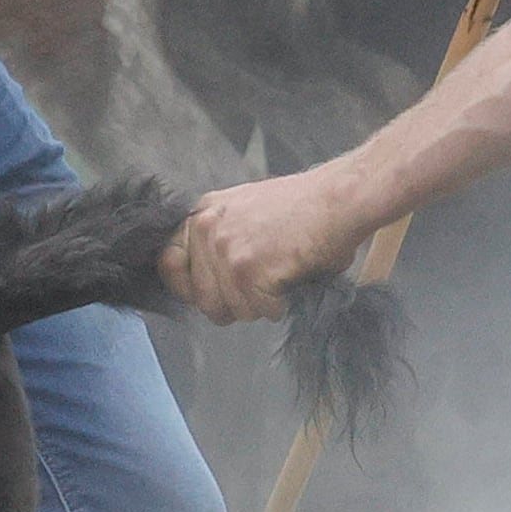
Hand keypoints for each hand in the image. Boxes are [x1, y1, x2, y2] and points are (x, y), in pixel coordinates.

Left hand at [164, 169, 370, 324]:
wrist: (340, 201)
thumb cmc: (306, 207)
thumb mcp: (245, 210)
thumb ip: (218, 238)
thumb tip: (203, 283)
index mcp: (203, 213)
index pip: (169, 262)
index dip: (189, 286)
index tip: (211, 292)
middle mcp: (207, 229)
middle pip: (202, 298)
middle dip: (233, 303)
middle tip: (260, 288)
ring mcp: (226, 250)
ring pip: (231, 309)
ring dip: (259, 305)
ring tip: (280, 279)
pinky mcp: (249, 270)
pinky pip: (259, 310)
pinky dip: (280, 305)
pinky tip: (291, 280)